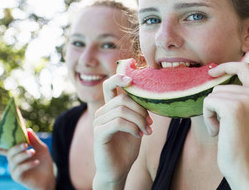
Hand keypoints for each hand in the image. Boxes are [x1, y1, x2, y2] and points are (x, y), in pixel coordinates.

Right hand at [6, 129, 54, 189]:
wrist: (49, 176)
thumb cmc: (43, 162)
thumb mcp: (41, 149)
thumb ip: (34, 140)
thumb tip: (28, 129)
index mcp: (17, 153)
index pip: (6, 147)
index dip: (1, 142)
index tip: (4, 134)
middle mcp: (13, 161)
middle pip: (9, 153)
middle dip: (17, 147)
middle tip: (26, 144)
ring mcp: (14, 169)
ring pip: (13, 161)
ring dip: (23, 155)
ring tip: (33, 152)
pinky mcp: (17, 177)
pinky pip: (19, 170)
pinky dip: (27, 164)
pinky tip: (37, 162)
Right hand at [93, 74, 151, 188]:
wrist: (118, 169)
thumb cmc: (127, 147)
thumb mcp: (136, 125)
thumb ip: (138, 110)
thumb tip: (148, 96)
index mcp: (110, 107)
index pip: (110, 85)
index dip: (119, 77)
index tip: (132, 79)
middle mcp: (102, 112)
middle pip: (122, 99)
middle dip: (140, 110)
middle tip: (150, 123)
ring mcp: (98, 122)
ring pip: (121, 110)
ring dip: (139, 120)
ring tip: (146, 131)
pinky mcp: (99, 133)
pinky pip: (117, 122)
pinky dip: (132, 127)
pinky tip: (139, 135)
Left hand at [203, 62, 248, 187]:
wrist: (244, 165)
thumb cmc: (239, 141)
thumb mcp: (244, 113)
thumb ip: (237, 95)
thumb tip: (214, 77)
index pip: (244, 67)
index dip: (226, 66)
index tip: (212, 71)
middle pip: (220, 86)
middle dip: (214, 105)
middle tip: (223, 125)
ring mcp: (246, 100)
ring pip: (213, 94)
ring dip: (211, 112)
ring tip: (222, 129)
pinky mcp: (233, 108)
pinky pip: (208, 102)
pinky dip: (207, 117)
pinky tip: (217, 131)